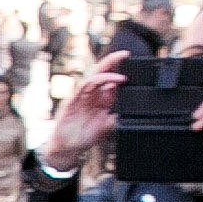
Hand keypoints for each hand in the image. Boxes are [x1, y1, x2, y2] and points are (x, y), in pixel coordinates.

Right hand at [43, 50, 128, 171]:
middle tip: (125, 54)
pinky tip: (110, 81)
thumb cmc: (85, 137)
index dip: (121, 71)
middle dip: (113, 61)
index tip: (134, 66)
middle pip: (102, 73)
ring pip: (94, 75)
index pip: (111, 81)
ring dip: (107, 67)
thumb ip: (117, 114)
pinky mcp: (73, 100)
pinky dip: (98, 81)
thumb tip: (130, 107)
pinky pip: (85, 85)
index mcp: (100, 99)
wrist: (68, 148)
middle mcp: (91, 95)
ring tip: (120, 62)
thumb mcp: (108, 125)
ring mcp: (81, 96)